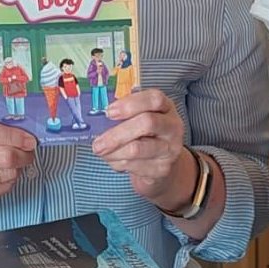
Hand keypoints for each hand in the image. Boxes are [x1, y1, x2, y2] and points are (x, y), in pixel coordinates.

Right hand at [0, 120, 35, 220]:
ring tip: (14, 164)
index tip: (29, 139)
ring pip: (9, 173)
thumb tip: (27, 133)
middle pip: (5, 156)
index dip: (14, 135)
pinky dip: (10, 181)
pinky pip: (5, 187)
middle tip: (29, 152)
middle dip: (24, 154)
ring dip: (19, 168)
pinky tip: (2, 177)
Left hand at [91, 89, 189, 205]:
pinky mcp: (162, 168)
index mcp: (165, 107)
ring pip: (137, 149)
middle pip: (147, 123)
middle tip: (97, 143)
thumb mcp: (137, 118)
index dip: (130, 104)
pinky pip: (134, 165)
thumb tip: (95, 114)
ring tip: (100, 151)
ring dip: (113, 151)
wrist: (160, 163)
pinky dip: (117, 163)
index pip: (154, 99)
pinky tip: (114, 160)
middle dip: (116, 133)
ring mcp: (170, 148)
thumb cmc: (143, 134)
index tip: (109, 112)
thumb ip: (122, 112)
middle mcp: (172, 126)